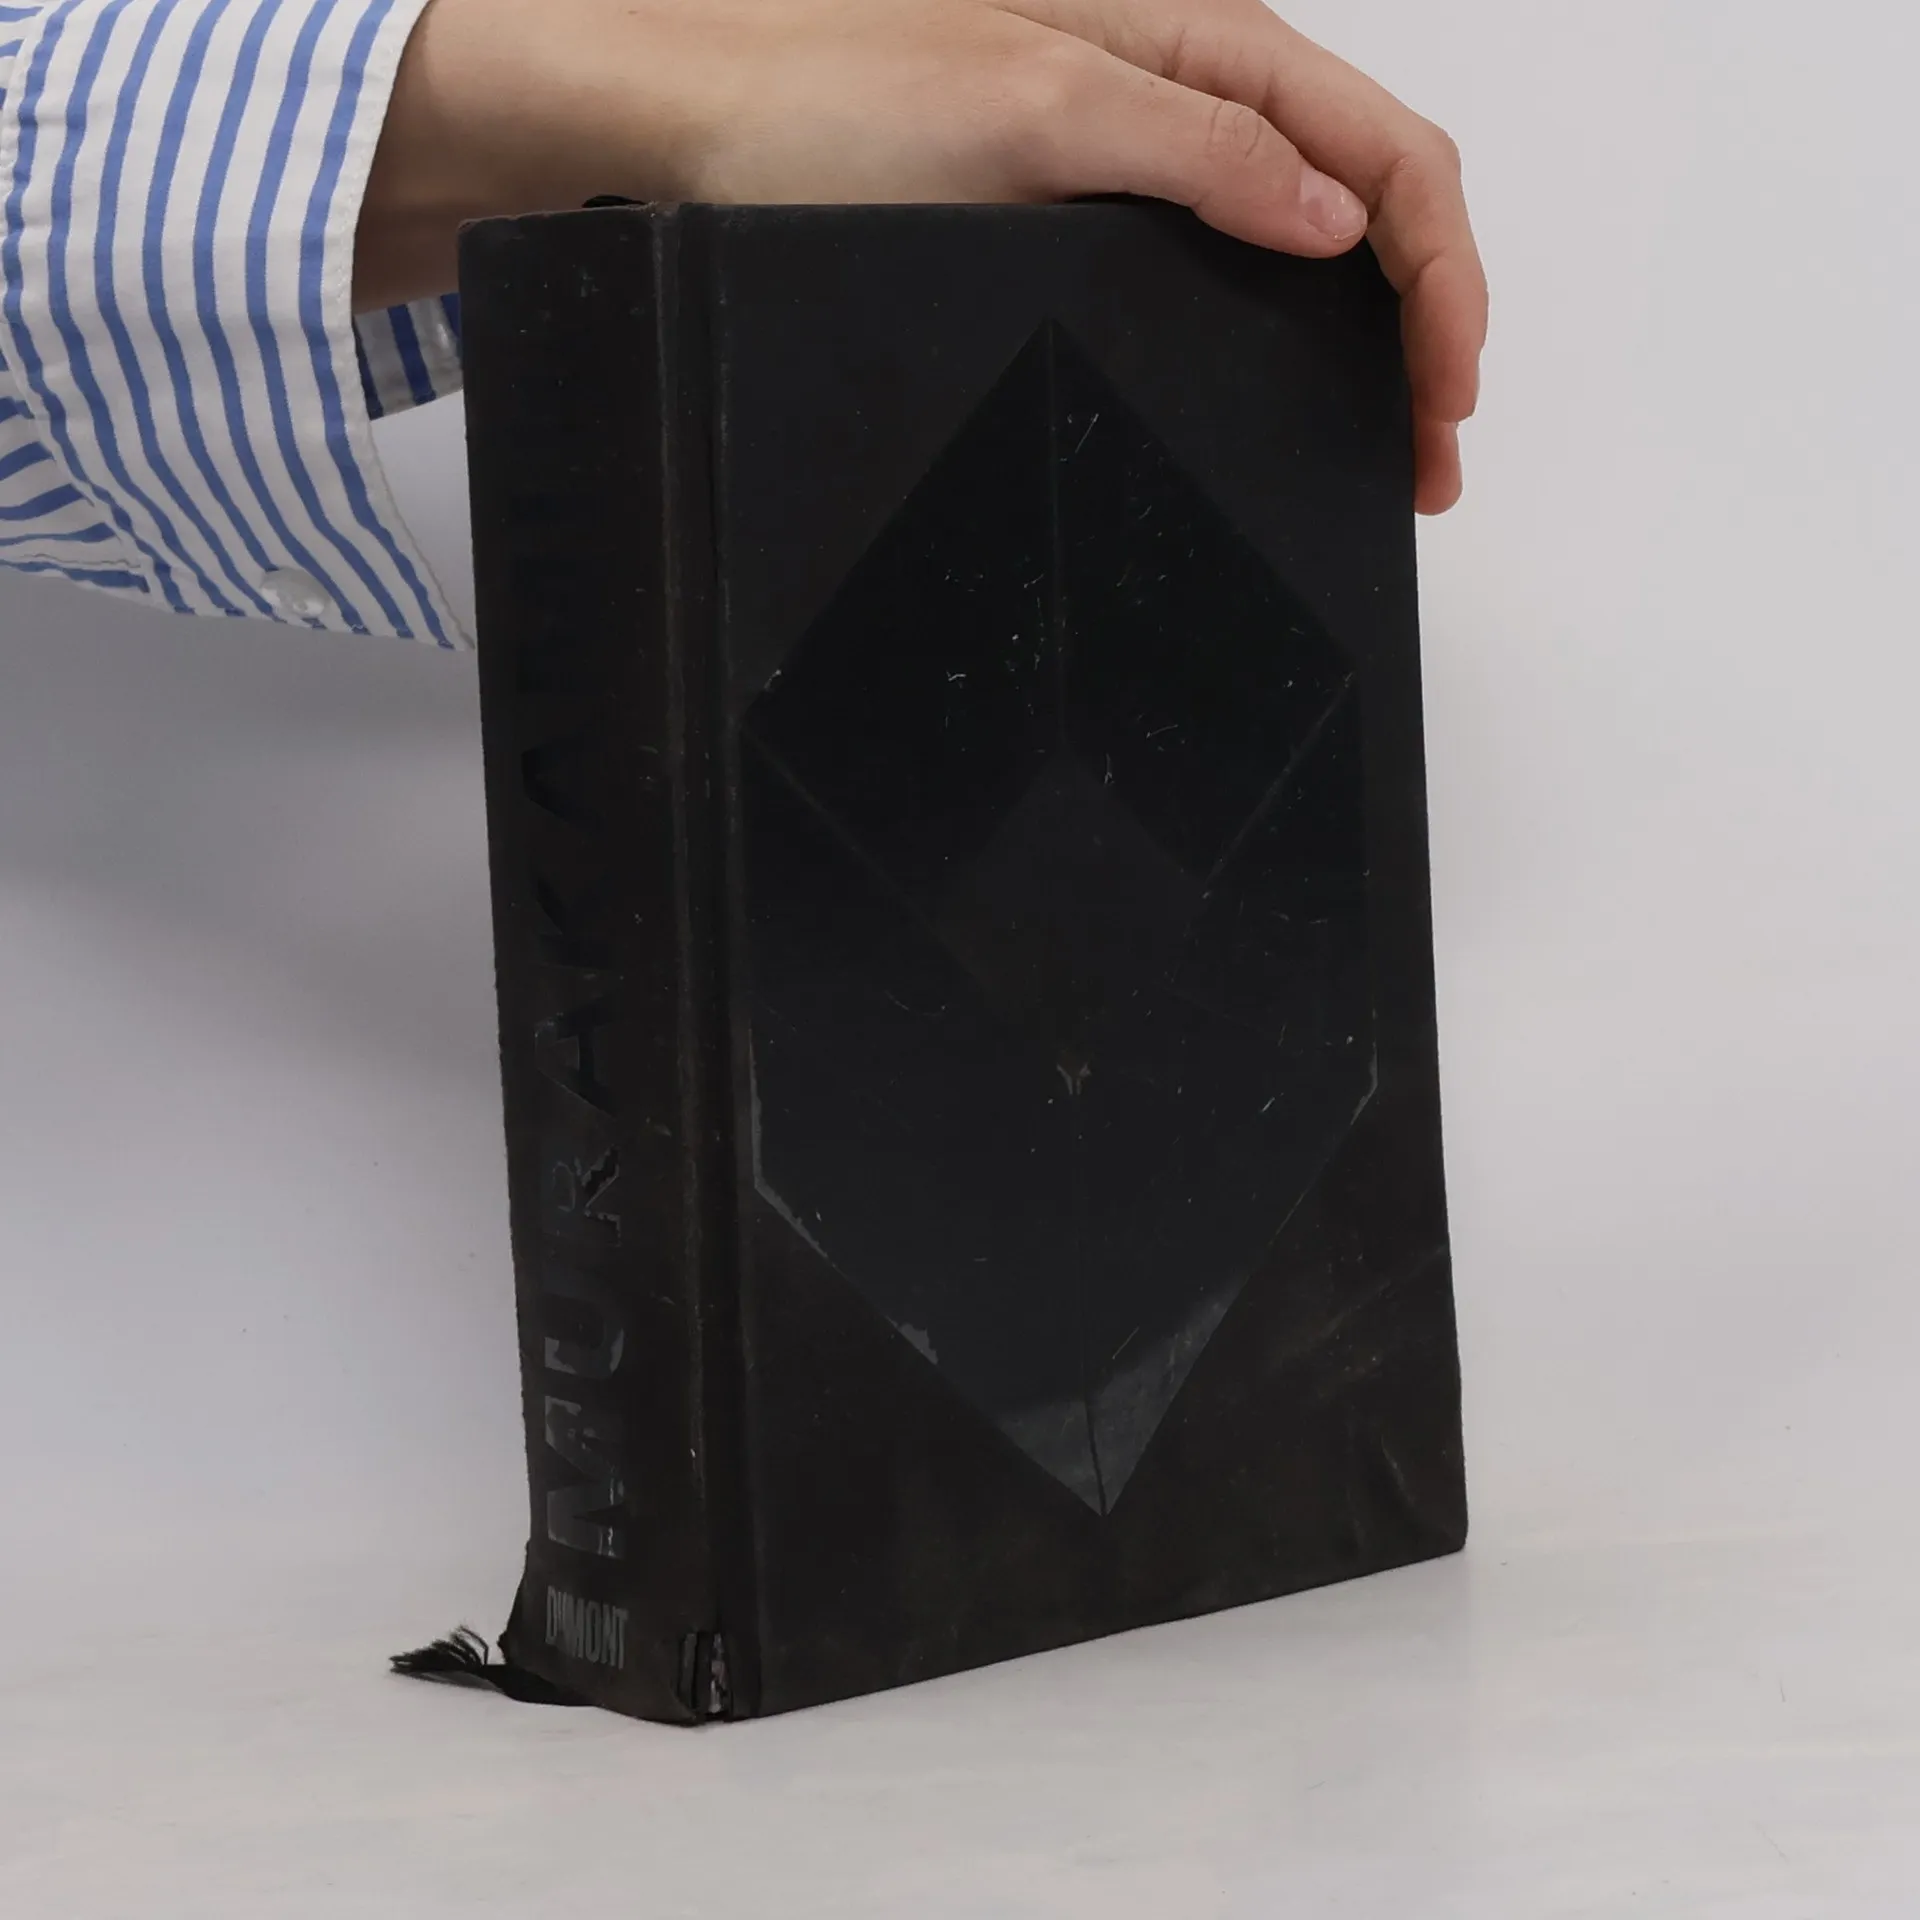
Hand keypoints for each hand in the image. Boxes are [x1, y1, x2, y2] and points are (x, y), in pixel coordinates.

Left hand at [359, 0, 1485, 511]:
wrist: (670, 128)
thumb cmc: (809, 100)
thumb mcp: (1021, 114)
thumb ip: (1189, 150)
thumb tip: (1331, 213)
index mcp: (1188, 39)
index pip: (1383, 146)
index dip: (1444, 275)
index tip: (1449, 395)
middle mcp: (1173, 85)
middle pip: (1366, 187)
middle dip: (1429, 313)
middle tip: (1434, 447)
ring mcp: (1127, 148)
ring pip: (1305, 226)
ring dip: (1369, 326)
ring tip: (1390, 428)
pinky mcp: (1075, 207)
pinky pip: (1220, 256)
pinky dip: (1282, 324)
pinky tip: (1286, 375)